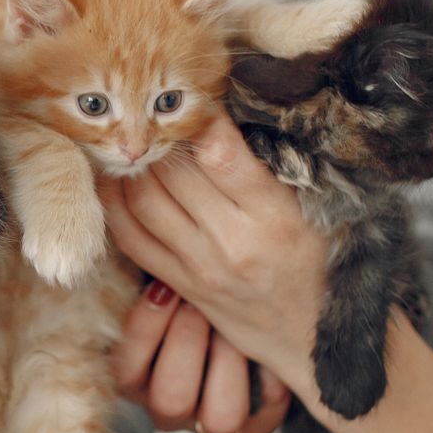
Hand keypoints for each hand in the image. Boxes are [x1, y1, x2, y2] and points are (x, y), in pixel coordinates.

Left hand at [100, 111, 327, 400]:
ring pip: (144, 199)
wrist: (312, 336)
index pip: (221, 152)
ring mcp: (201, 266)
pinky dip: (114, 202)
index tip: (195, 96)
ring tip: (134, 138)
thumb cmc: (319, 260)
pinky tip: (114, 178)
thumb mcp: (314, 209)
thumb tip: (222, 111)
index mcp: (275, 215)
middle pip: (174, 171)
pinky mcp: (179, 285)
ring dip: (132, 163)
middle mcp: (234, 242)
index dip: (199, 116)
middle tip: (153, 109)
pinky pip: (131, 237)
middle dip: (160, 134)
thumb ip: (272, 167)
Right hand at [113, 278, 290, 432]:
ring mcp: (209, 425)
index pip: (126, 373)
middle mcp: (169, 410)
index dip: (144, 331)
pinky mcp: (251, 432)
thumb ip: (151, 282)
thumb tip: (131, 241)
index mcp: (136, 382)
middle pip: (170, 402)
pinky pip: (263, 420)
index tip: (162, 287)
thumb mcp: (164, 291)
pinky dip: (269, 384)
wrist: (241, 315)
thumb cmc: (190, 297)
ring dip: (228, 368)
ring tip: (236, 327)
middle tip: (200, 303)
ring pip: (218, 421)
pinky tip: (268, 349)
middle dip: (187, 346)